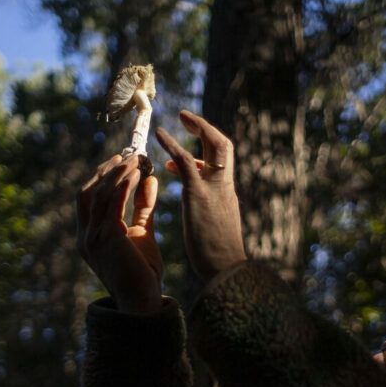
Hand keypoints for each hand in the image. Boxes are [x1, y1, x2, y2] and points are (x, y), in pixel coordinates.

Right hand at [76, 155, 162, 312]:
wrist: (143, 302)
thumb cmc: (143, 273)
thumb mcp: (143, 234)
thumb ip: (144, 208)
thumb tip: (149, 180)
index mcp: (89, 237)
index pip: (87, 199)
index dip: (101, 177)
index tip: (119, 162)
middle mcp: (85, 236)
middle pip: (86, 192)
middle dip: (104, 171)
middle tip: (124, 156)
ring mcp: (92, 237)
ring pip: (98, 194)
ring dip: (116, 174)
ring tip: (133, 160)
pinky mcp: (106, 238)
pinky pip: (112, 203)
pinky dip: (123, 185)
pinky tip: (136, 174)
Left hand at [155, 110, 245, 282]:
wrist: (225, 270)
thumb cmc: (218, 258)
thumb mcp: (215, 229)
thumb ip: (210, 213)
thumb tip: (202, 207)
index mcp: (227, 195)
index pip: (223, 163)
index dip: (209, 151)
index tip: (192, 150)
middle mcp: (224, 186)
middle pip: (223, 146)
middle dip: (206, 128)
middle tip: (187, 118)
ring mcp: (214, 187)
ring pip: (213, 145)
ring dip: (196, 125)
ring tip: (179, 116)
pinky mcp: (199, 193)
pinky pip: (186, 160)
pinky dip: (172, 144)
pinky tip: (158, 134)